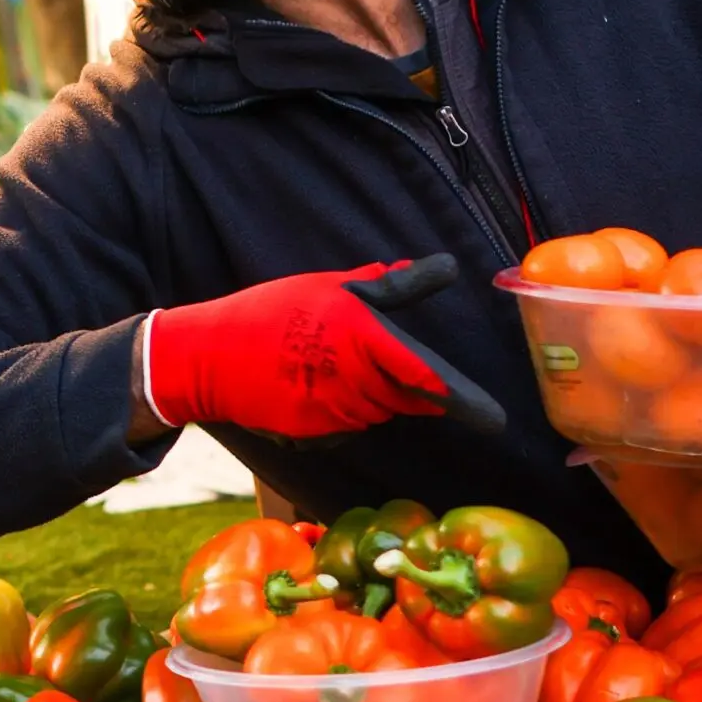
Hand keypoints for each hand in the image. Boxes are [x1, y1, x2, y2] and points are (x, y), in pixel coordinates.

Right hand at [139, 255, 503, 441]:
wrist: (207, 357)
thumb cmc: (272, 311)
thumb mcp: (332, 287)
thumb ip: (391, 287)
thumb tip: (442, 268)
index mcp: (363, 338)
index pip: (425, 376)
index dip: (460, 399)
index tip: (494, 421)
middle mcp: (354, 381)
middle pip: (409, 399)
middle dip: (422, 393)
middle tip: (430, 387)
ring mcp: (334, 413)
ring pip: (380, 411)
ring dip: (380, 395)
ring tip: (340, 367)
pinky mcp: (316, 434)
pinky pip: (350, 426)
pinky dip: (348, 409)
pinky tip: (318, 386)